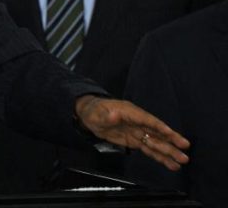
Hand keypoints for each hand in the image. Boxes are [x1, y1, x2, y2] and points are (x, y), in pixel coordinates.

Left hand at [75, 95, 189, 170]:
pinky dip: (159, 157)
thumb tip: (114, 115)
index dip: (159, 127)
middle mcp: (138, 122)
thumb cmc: (94, 110)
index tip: (171, 133)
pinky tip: (170, 163)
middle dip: (170, 141)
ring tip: (182, 161)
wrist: (89, 114)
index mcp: (130, 112)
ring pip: (155, 143)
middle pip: (156, 132)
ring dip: (168, 152)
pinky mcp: (134, 141)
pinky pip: (149, 149)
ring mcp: (137, 132)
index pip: (148, 120)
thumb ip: (106, 116)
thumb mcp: (97, 113)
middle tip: (184, 149)